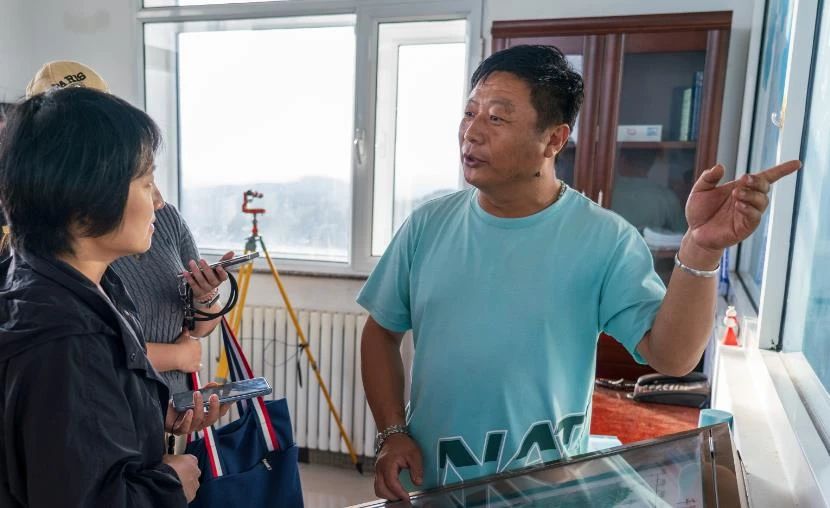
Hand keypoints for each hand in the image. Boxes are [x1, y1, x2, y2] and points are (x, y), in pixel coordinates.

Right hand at [163, 454, 200, 502]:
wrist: (166, 484)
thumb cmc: (167, 469)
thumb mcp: (166, 458)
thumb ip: (170, 458)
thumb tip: (167, 459)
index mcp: (192, 459)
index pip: (190, 460)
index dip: (182, 464)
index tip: (176, 466)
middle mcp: (196, 471)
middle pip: (192, 472)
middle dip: (185, 474)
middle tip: (174, 476)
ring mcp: (195, 483)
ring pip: (191, 483)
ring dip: (184, 484)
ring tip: (173, 486)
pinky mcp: (192, 494)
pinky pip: (188, 493)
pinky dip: (183, 493)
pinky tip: (174, 493)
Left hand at [165, 384, 230, 435]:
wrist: (162, 412)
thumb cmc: (179, 406)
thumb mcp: (192, 396)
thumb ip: (204, 391)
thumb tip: (214, 384)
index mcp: (205, 416)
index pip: (219, 414)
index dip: (225, 407)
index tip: (230, 398)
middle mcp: (199, 423)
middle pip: (211, 419)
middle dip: (214, 408)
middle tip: (214, 396)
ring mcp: (190, 428)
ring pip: (199, 421)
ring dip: (199, 407)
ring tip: (197, 394)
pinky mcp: (178, 430)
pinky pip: (185, 427)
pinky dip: (188, 419)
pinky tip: (188, 411)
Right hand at [174, 329, 201, 372]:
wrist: (178, 356)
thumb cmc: (180, 346)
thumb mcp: (183, 336)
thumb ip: (186, 332)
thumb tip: (186, 328)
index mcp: (197, 344)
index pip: (197, 343)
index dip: (192, 345)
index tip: (189, 345)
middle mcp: (199, 352)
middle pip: (198, 352)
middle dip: (194, 352)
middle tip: (187, 353)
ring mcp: (197, 360)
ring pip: (198, 359)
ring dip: (195, 360)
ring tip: (189, 360)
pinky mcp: (195, 367)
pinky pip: (198, 368)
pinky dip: (197, 368)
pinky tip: (196, 368)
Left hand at [182, 251, 232, 299]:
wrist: (205, 292)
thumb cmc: (212, 276)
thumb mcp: (218, 268)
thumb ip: (224, 260)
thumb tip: (232, 252)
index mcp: (220, 279)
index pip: (223, 277)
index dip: (221, 272)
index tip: (219, 266)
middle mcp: (214, 284)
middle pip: (211, 278)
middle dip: (206, 269)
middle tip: (201, 260)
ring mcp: (206, 289)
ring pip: (201, 281)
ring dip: (196, 271)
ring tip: (192, 262)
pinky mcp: (198, 291)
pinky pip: (193, 285)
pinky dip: (189, 278)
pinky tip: (186, 272)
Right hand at [374, 433, 422, 500]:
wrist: (393, 435)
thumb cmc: (403, 444)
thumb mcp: (415, 454)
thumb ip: (417, 469)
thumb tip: (418, 483)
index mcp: (388, 464)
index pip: (391, 483)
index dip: (399, 493)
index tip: (407, 498)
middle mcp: (379, 468)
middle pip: (381, 489)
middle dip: (393, 497)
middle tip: (404, 499)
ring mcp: (377, 471)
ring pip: (378, 489)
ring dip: (388, 495)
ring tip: (400, 496)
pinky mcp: (378, 472)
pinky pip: (378, 485)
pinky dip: (385, 491)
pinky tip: (395, 491)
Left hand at [685, 160, 800, 251]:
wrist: (694, 232)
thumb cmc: (699, 211)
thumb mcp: (700, 190)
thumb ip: (708, 178)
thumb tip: (720, 166)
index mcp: (741, 188)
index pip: (765, 177)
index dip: (782, 170)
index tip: (797, 163)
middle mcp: (748, 200)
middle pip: (765, 187)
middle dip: (757, 181)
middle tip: (744, 179)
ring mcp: (748, 214)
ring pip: (762, 201)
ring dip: (752, 194)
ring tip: (736, 193)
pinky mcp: (745, 227)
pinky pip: (754, 217)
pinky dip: (749, 209)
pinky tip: (739, 205)